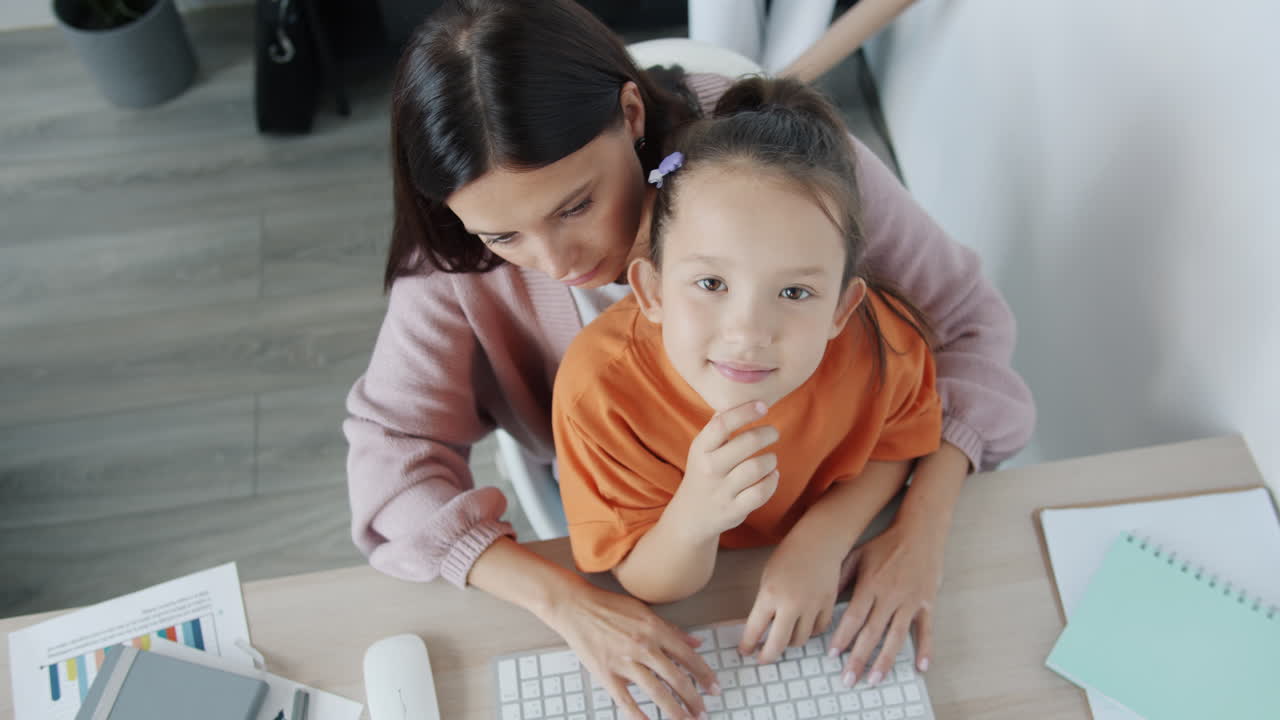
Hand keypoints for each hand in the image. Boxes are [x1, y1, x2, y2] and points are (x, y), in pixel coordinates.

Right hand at [542, 578, 719, 719]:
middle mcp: (643, 646)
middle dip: (694, 699)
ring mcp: (625, 662)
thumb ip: (671, 630)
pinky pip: (626, 701)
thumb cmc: (609, 607)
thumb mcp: (645, 611)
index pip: (688, 657)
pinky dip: (639, 716)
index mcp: (655, 629)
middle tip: (704, 711)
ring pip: (657, 692)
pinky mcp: (607, 674)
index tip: (714, 688)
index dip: (704, 675)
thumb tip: (696, 644)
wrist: (576, 607)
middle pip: (677, 678)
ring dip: (675, 711)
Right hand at [666, 401, 779, 538]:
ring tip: (771, 458)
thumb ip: (718, 426)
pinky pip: (761, 492)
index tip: (762, 406)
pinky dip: (772, 481)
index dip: (744, 412)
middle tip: (773, 433)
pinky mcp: (734, 510)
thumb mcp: (702, 449)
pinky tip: (772, 476)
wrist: (689, 517)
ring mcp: (721, 491)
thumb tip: (737, 398)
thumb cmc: (703, 473)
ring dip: (771, 460)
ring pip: (757, 468)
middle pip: (746, 444)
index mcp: (700, 448)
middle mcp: (709, 468)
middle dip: (767, 434)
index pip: (722, 424)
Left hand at [738, 530, 844, 663]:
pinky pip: (818, 630)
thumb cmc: (789, 555)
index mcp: (770, 595)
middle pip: (778, 644)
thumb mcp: (768, 577)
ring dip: (789, 643)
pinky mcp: (828, 605)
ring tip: (783, 638)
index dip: (748, 645)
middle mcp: (791, 604)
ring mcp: (812, 606)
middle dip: (767, 656)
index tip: (744, 651)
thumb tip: (763, 629)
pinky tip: (803, 627)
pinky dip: (809, 632)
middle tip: (762, 658)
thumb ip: (765, 603)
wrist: (819, 541)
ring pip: (799, 640)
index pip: (755, 630)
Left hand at [826, 519, 945, 686]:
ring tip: (875, 679)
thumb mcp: (857, 555)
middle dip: (859, 658)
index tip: (833, 655)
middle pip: (872, 633)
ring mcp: (910, 601)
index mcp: (871, 584)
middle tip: (848, 679)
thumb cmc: (885, 544)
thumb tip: (821, 597)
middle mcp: (890, 596)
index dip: (843, 637)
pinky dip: (925, 649)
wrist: (920, 532)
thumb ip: (840, 577)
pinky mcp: (927, 603)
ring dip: (885, 660)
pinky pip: (926, 630)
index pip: (854, 617)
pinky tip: (920, 667)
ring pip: (897, 636)